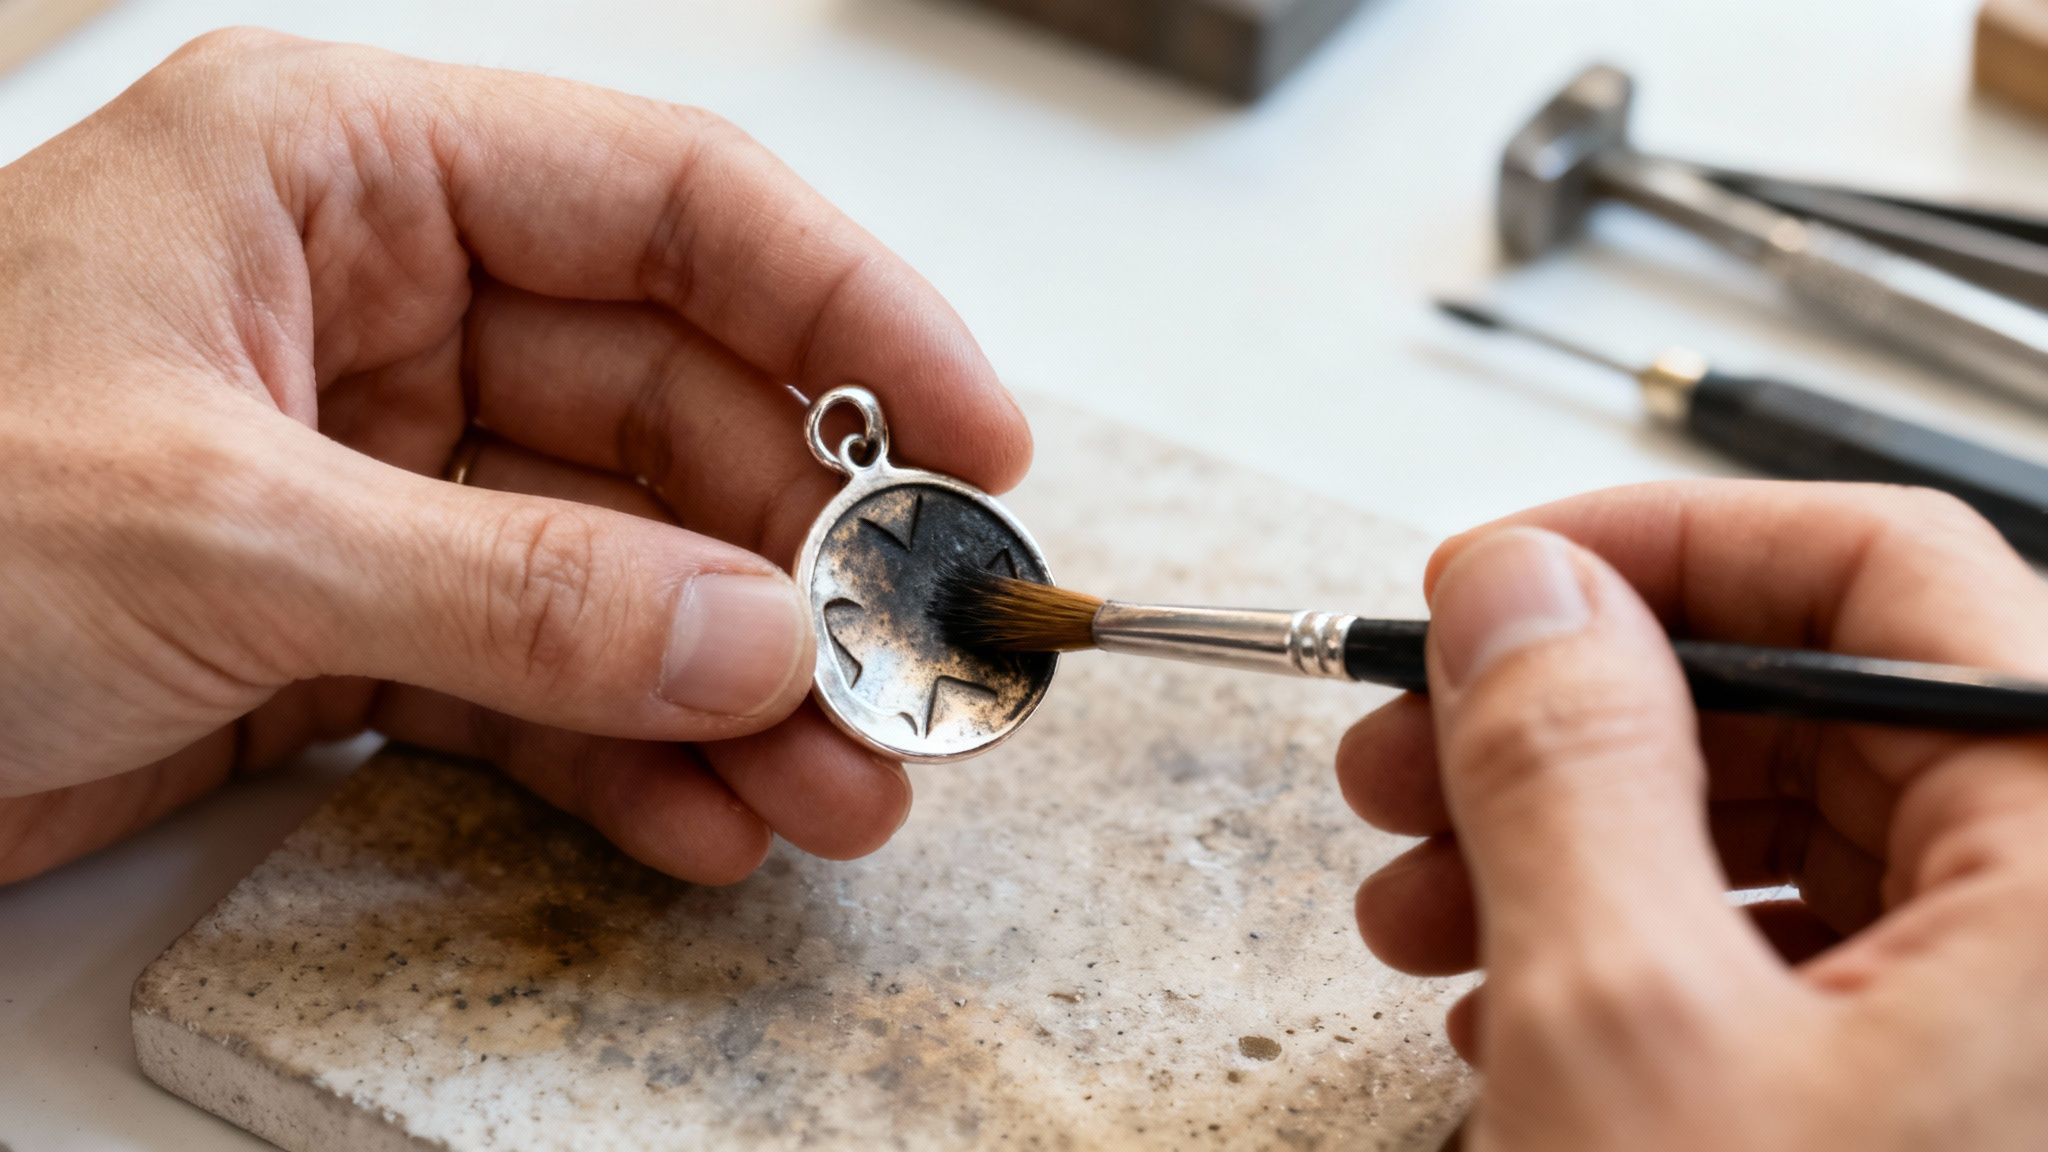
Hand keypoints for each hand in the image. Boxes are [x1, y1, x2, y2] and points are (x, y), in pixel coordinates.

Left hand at [0, 30, 1029, 885]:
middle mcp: (382, 313)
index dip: (853, 313)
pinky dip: (630, 755)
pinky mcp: (355, 624)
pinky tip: (708, 822)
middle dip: (800, 557)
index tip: (973, 441)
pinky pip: (542, 678)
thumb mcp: (213, 532)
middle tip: (903, 677)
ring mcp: (381, 478)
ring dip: (739, 685)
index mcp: (346, 181)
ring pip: (627, 565)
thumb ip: (510, 588)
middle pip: (676, 409)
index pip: (674, 206)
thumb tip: (744, 638)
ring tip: (836, 794)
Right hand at [1336, 482, 2047, 1149]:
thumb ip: (1572, 768)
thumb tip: (1523, 591)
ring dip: (1569, 843)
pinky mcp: (1960, 1094)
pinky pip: (1799, 957)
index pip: (1886, 571)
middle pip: (1817, 706)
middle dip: (1571, 720)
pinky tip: (1508, 998)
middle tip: (1409, 752)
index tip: (1491, 582)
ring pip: (1786, 835)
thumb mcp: (1633, 1025)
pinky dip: (1635, 952)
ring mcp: (2022, 1012)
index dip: (1655, 548)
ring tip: (1420, 906)